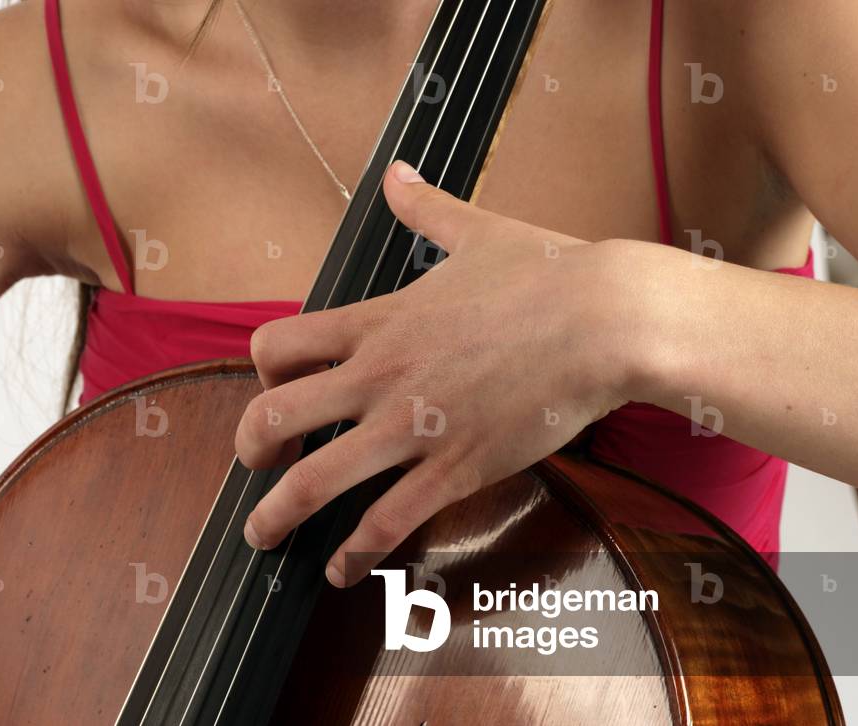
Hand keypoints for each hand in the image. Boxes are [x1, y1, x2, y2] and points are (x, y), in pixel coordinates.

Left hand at [235, 160, 640, 587]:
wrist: (608, 319)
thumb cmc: (547, 274)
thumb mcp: (477, 231)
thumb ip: (426, 207)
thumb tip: (398, 172)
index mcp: (379, 320)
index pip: (277, 346)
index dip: (260, 374)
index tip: (273, 389)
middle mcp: (380, 376)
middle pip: (272, 417)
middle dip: (248, 448)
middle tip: (252, 464)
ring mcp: (413, 426)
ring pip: (314, 482)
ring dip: (277, 517)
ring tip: (263, 536)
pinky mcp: (455, 468)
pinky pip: (386, 521)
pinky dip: (357, 553)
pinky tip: (345, 568)